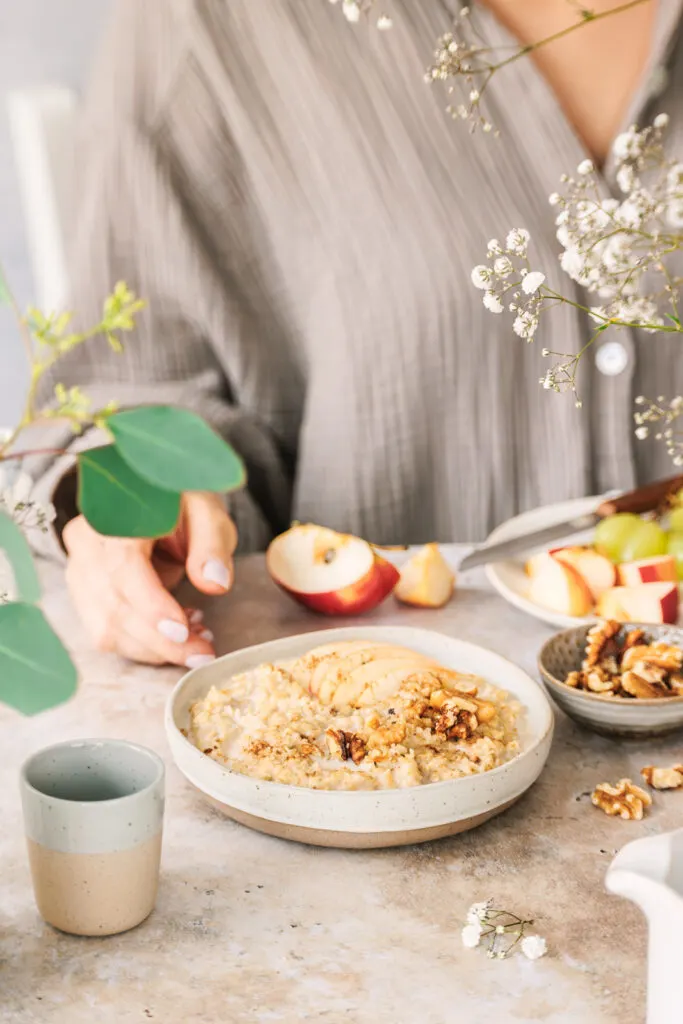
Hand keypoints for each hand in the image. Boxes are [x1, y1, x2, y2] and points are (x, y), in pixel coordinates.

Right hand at [63, 492, 236, 666]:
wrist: (152, 497)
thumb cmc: (181, 502)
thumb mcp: (207, 512)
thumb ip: (211, 545)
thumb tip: (214, 584)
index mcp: (114, 515)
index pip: (123, 568)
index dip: (151, 606)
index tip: (183, 631)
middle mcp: (86, 543)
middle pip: (113, 606)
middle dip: (161, 641)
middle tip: (204, 653)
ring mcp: (79, 570)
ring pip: (106, 628)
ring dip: (153, 648)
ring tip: (196, 643)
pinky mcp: (84, 594)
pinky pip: (106, 632)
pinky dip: (143, 644)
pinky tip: (175, 636)